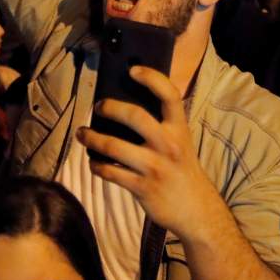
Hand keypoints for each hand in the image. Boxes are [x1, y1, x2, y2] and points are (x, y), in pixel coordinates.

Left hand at [77, 66, 223, 237]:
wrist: (196, 210)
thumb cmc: (182, 169)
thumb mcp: (180, 142)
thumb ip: (161, 125)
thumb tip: (125, 104)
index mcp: (179, 129)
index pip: (169, 95)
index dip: (151, 78)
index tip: (132, 70)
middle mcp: (168, 145)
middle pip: (135, 116)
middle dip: (110, 108)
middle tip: (98, 107)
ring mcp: (154, 167)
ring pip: (113, 146)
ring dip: (92, 138)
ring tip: (83, 134)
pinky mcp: (142, 187)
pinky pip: (110, 172)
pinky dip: (96, 165)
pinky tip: (93, 162)